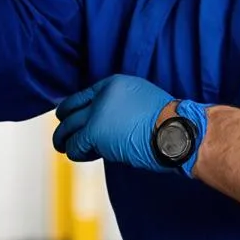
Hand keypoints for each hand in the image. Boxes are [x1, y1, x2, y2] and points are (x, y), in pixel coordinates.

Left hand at [53, 75, 207, 175]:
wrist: (177, 132)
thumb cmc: (168, 123)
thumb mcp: (141, 101)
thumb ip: (120, 106)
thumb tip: (107, 122)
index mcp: (114, 84)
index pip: (82, 96)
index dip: (73, 109)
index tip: (71, 120)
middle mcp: (102, 95)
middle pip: (70, 110)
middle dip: (64, 125)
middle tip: (63, 136)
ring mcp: (97, 112)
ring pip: (67, 128)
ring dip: (65, 141)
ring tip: (67, 149)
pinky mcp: (94, 132)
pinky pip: (75, 145)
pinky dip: (77, 153)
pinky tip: (85, 156)